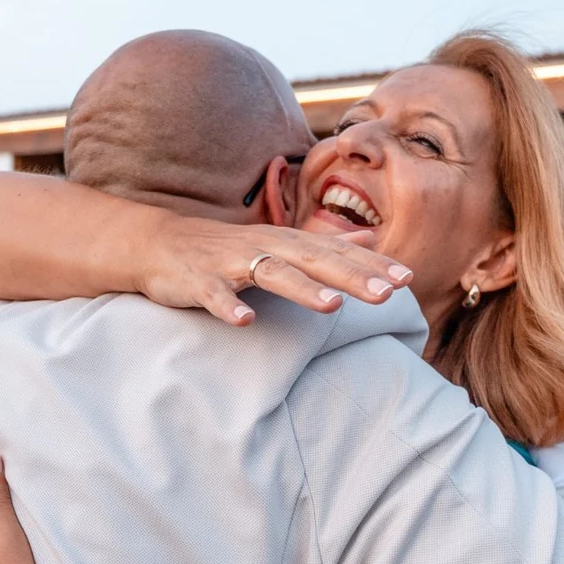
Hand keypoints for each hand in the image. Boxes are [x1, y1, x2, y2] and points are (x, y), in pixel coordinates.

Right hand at [141, 219, 411, 326]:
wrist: (157, 244)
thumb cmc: (224, 250)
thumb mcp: (278, 242)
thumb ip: (324, 244)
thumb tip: (369, 241)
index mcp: (286, 242)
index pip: (335, 252)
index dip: (370, 265)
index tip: (406, 280)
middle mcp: (263, 247)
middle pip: (313, 260)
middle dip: (350, 276)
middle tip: (387, 293)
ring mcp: (230, 263)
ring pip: (271, 273)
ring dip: (301, 288)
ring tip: (331, 306)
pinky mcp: (198, 281)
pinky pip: (215, 295)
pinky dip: (228, 306)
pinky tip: (245, 322)